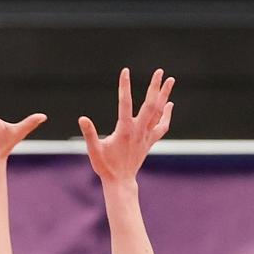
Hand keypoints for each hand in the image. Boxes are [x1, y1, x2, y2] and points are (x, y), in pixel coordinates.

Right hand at [80, 68, 173, 182]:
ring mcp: (146, 136)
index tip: (125, 71)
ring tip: (170, 80)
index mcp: (125, 130)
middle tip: (160, 71)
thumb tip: (82, 118)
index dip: (125, 86)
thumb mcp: (94, 150)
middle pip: (150, 105)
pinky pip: (162, 126)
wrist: (121, 181)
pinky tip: (169, 104)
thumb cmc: (105, 166)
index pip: (125, 103)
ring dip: (164, 95)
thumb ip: (89, 133)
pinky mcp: (149, 141)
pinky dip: (167, 115)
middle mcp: (138, 131)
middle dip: (155, 87)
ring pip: (159, 112)